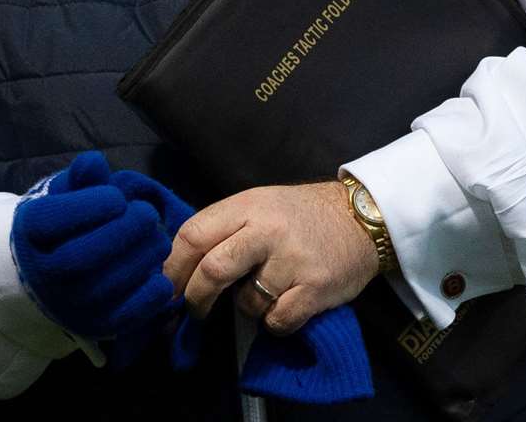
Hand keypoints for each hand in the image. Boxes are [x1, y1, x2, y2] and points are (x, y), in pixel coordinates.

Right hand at [11, 152, 175, 339]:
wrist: (49, 268)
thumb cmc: (65, 220)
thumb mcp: (68, 192)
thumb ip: (82, 178)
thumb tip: (94, 163)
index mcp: (30, 232)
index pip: (51, 221)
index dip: (89, 207)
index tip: (117, 196)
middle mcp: (42, 274)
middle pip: (78, 258)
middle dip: (121, 233)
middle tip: (147, 214)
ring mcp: (66, 304)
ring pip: (101, 288)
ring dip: (139, 260)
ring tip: (157, 238)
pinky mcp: (92, 326)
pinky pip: (121, 318)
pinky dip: (146, 298)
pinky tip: (159, 274)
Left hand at [163, 181, 378, 335]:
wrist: (360, 218)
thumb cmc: (300, 215)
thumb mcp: (260, 204)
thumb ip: (225, 228)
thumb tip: (180, 267)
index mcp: (248, 205)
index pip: (194, 234)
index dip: (172, 267)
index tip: (165, 289)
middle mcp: (268, 229)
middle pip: (213, 270)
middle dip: (195, 299)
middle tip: (192, 312)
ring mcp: (293, 260)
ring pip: (245, 303)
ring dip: (246, 308)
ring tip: (263, 292)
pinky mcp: (315, 289)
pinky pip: (277, 321)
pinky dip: (274, 322)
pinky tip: (285, 304)